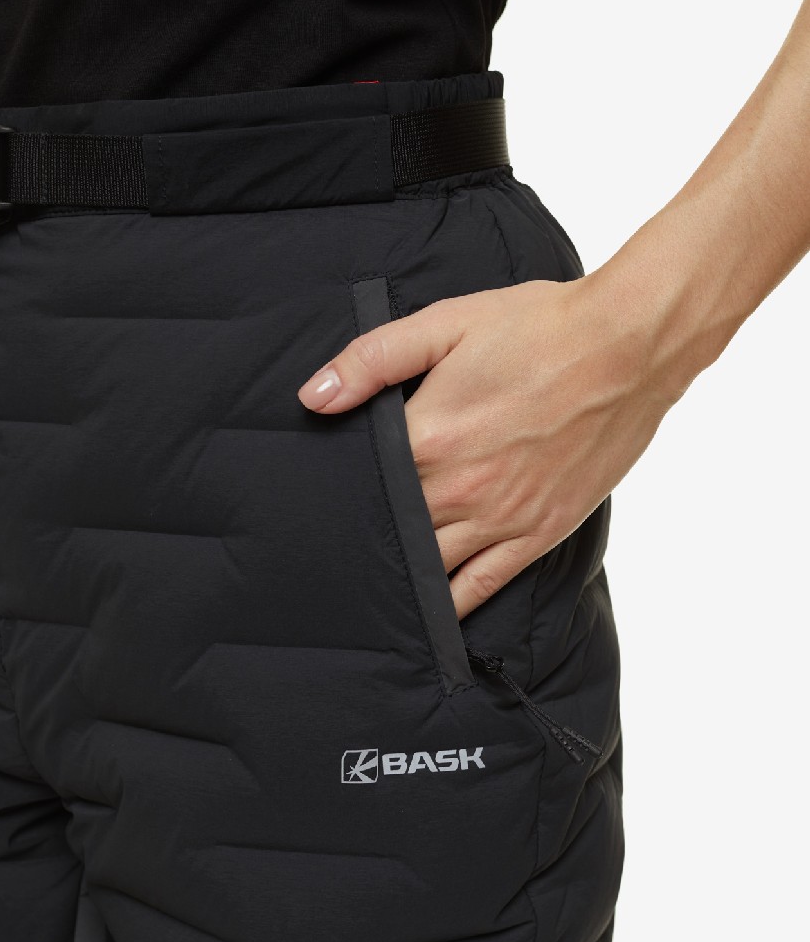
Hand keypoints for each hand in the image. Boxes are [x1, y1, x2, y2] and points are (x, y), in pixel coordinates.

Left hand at [297, 275, 678, 619]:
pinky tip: (431, 617)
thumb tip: (314, 396)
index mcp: (430, 436)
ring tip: (369, 591)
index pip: (363, 484)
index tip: (316, 504)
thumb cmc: (539, 328)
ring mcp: (500, 517)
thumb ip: (373, 360)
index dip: (339, 494)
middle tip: (331, 554)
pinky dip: (453, 605)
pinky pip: (483, 585)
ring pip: (431, 566)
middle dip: (365, 539)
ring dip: (401, 577)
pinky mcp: (537, 533)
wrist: (628, 346)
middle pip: (393, 530)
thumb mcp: (448, 324)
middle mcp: (460, 488)